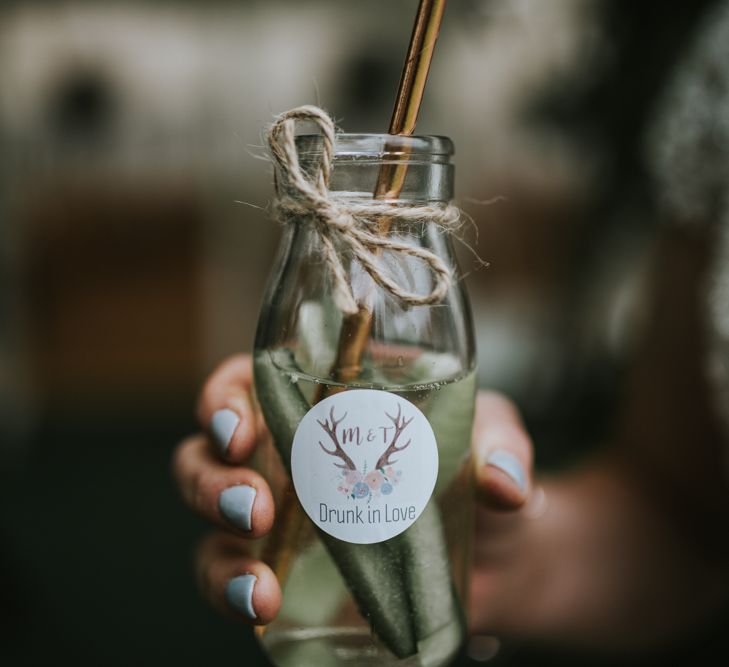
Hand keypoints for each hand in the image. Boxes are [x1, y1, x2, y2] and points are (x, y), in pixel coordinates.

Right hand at [172, 353, 534, 625]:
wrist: (495, 554)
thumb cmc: (479, 471)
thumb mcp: (493, 439)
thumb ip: (501, 447)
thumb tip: (502, 485)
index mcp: (321, 400)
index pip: (248, 382)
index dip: (224, 399)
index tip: (239, 429)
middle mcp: (287, 453)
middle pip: (207, 454)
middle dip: (211, 480)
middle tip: (252, 507)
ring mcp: (282, 516)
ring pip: (210, 523)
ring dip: (218, 551)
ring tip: (260, 584)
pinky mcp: (288, 573)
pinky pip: (235, 579)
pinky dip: (235, 592)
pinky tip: (262, 604)